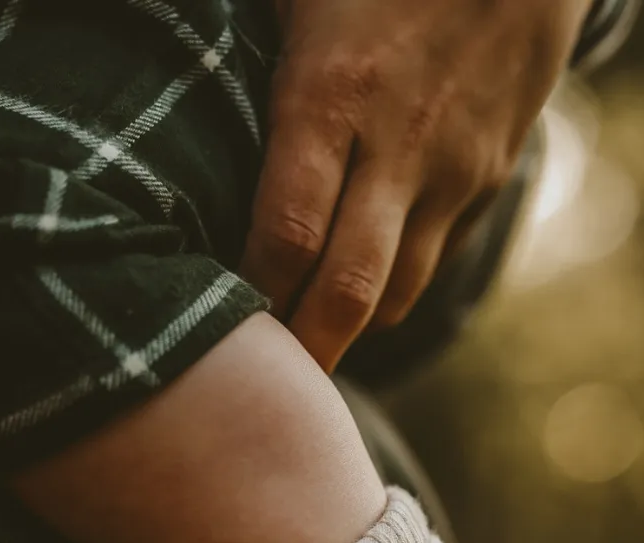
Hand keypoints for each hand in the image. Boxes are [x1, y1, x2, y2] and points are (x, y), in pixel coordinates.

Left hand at [241, 0, 591, 372]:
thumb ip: (241, 58)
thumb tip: (157, 97)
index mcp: (334, 95)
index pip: (287, 235)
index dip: (255, 296)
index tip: (218, 325)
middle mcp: (399, 147)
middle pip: (349, 290)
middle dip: (306, 351)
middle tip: (269, 383)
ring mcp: (452, 172)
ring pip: (397, 292)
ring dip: (351, 325)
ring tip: (307, 339)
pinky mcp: (486, 182)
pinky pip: (434, 261)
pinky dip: (394, 287)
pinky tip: (361, 286)